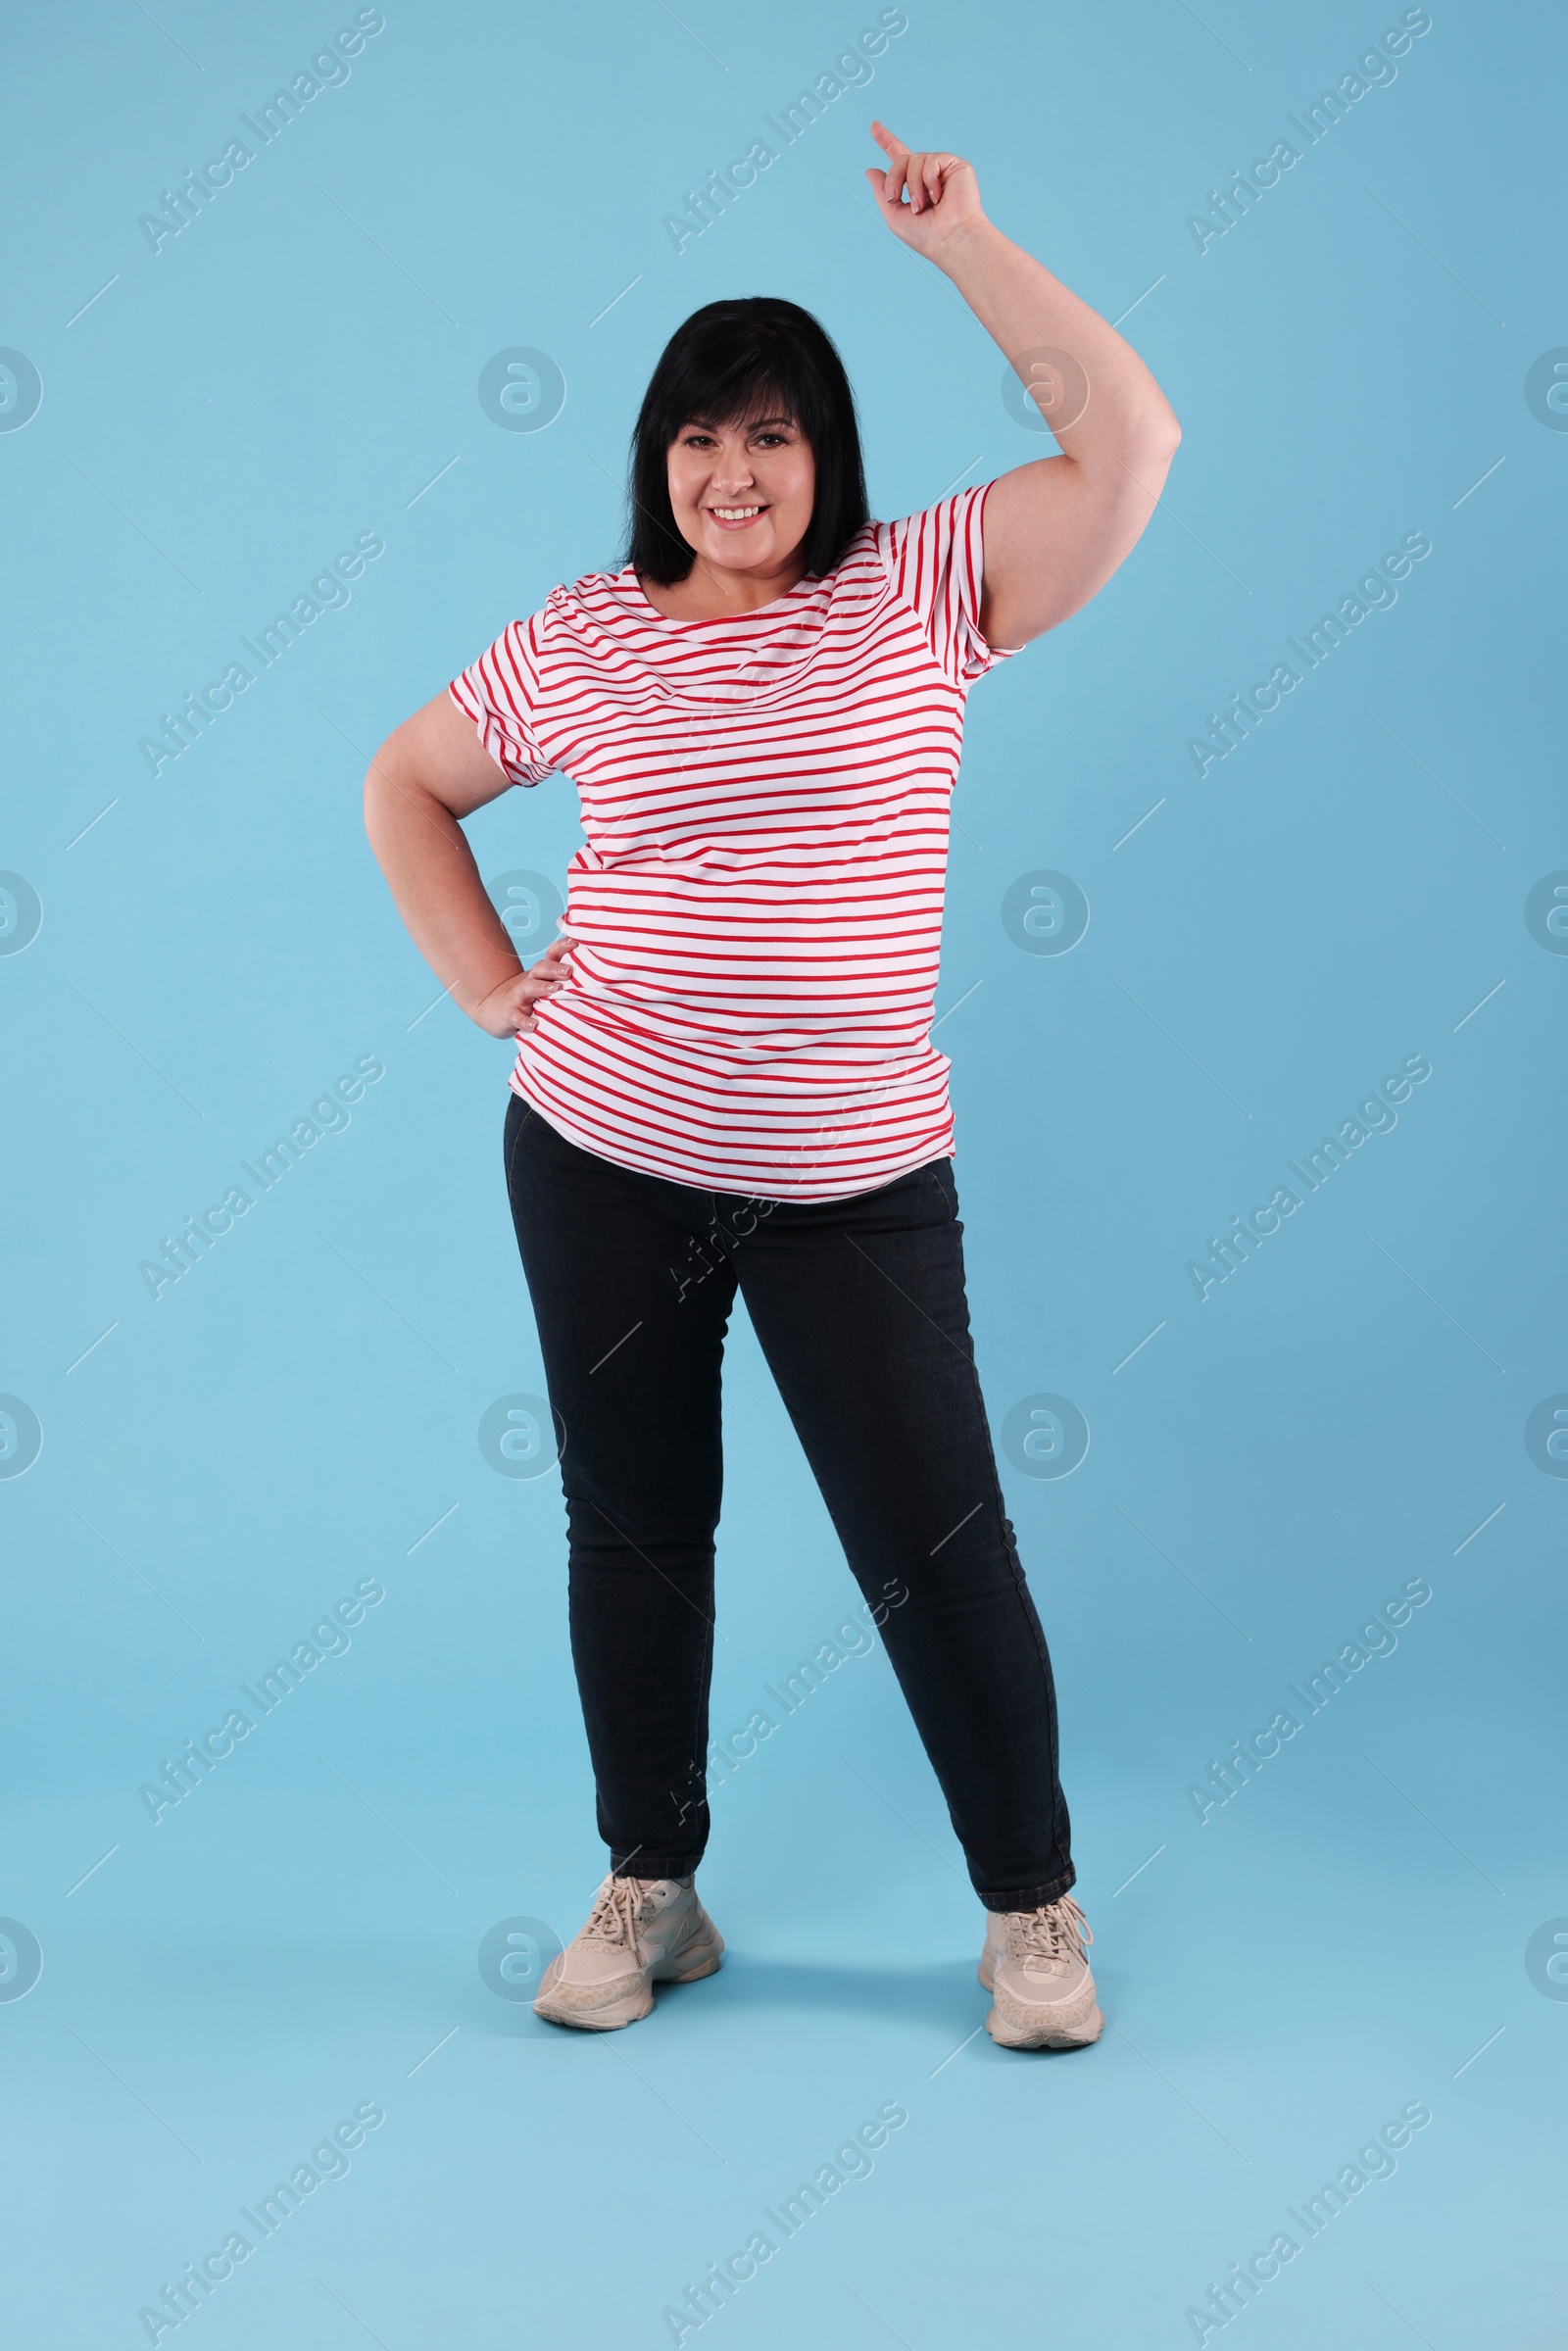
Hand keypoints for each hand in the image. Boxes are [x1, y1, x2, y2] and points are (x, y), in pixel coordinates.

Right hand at [471, 930, 574, 1037]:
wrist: (493, 1009)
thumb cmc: (528, 999)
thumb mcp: (543, 987)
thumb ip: (563, 983)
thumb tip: (595, 981)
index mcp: (540, 974)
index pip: (551, 956)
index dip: (561, 947)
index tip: (575, 943)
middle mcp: (530, 981)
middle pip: (541, 968)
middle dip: (555, 968)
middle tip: (569, 971)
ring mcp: (518, 997)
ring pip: (529, 988)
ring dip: (542, 987)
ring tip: (557, 990)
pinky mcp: (509, 1014)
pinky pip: (516, 1016)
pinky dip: (524, 1021)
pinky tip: (534, 1025)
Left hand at [864, 120, 984, 257]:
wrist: (951, 239)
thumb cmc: (926, 235)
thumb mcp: (894, 216)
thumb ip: (882, 192)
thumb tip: (870, 170)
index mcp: (915, 186)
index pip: (899, 158)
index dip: (886, 141)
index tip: (873, 126)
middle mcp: (928, 175)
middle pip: (901, 158)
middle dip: (893, 178)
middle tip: (895, 199)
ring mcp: (942, 169)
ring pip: (914, 158)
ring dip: (912, 185)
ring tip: (921, 206)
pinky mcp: (956, 165)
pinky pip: (931, 159)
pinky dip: (928, 179)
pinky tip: (937, 196)